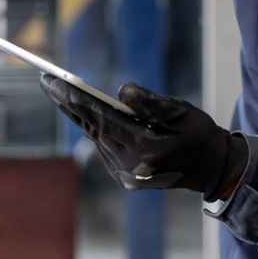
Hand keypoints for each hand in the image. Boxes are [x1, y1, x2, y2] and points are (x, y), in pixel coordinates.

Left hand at [41, 77, 248, 198]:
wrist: (211, 168)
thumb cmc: (199, 134)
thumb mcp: (181, 112)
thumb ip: (151, 102)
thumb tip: (122, 91)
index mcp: (145, 150)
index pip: (102, 118)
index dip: (76, 98)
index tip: (54, 81)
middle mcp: (131, 166)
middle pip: (92, 128)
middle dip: (68, 103)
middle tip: (45, 81)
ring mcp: (126, 175)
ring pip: (94, 137)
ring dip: (76, 114)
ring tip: (57, 91)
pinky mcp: (125, 177)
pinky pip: (103, 146)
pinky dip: (91, 127)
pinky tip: (79, 111)